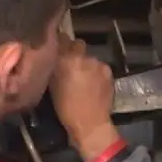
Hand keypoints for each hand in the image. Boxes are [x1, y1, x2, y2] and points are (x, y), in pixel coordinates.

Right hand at [49, 34, 118, 161]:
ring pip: (89, 56)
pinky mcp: (108, 71)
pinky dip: (96, 72)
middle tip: (70, 64)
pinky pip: (99, 66)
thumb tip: (53, 54)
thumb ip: (54, 66)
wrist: (91, 123)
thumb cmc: (66, 108)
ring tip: (83, 78)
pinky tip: (94, 84)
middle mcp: (83, 57)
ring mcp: (97, 63)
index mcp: (66, 59)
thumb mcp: (52, 86)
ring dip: (85, 63)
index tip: (57, 47)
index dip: (59, 42)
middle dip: (74, 51)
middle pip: (77, 44)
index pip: (61, 38)